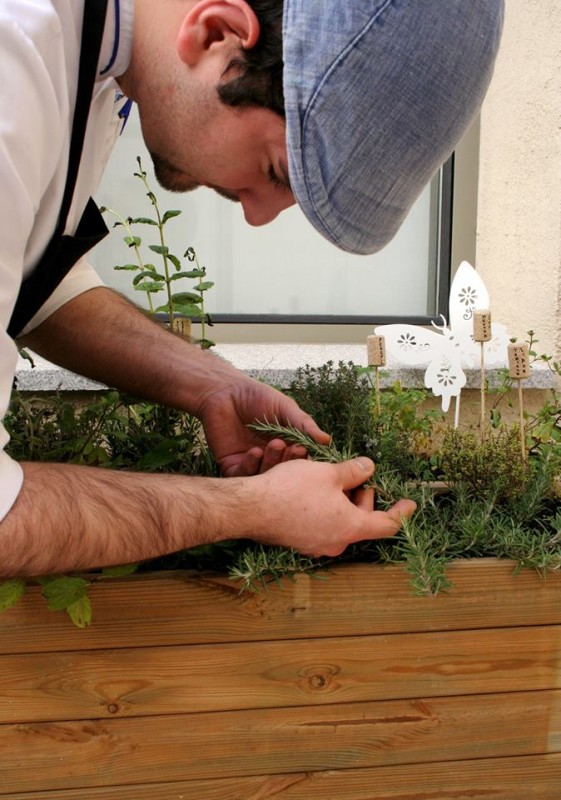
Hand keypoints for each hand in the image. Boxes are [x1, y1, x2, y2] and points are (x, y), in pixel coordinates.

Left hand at [196, 374, 330, 476]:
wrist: (224, 391)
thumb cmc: (257, 397)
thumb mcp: (286, 408)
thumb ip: (304, 425)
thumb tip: (327, 440)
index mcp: (285, 446)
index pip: (298, 461)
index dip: (302, 459)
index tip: (303, 449)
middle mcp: (269, 459)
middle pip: (282, 472)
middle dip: (288, 461)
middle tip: (290, 448)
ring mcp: (251, 464)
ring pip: (264, 477)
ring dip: (271, 463)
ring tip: (273, 445)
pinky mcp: (232, 466)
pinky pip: (243, 476)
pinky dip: (251, 466)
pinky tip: (255, 452)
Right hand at [250, 457, 416, 556]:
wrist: (250, 508)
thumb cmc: (291, 490)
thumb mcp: (328, 473)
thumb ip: (354, 471)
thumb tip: (368, 467)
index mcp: (351, 527)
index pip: (387, 524)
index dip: (401, 512)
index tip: (411, 504)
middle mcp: (335, 542)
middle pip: (361, 520)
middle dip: (363, 496)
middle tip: (360, 476)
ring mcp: (315, 544)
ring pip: (339, 520)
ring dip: (341, 498)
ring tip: (333, 475)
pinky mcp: (297, 540)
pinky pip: (320, 523)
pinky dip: (324, 506)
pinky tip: (314, 486)